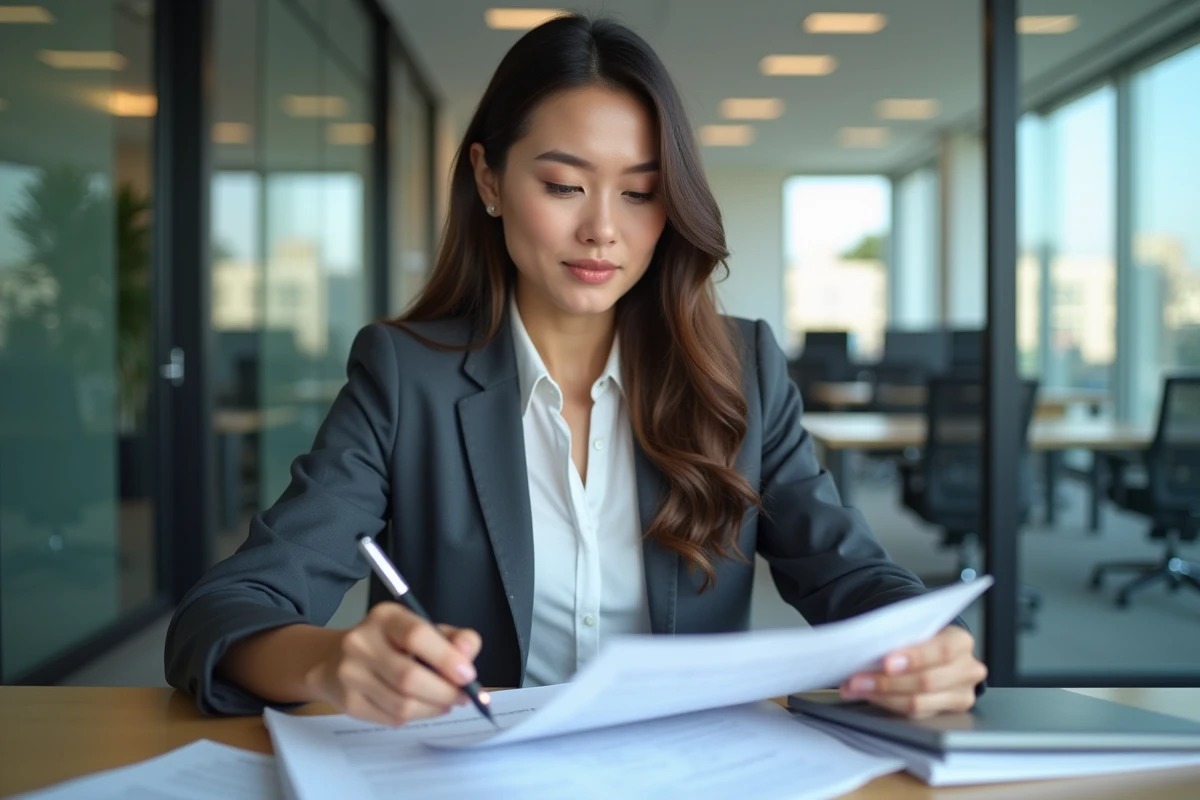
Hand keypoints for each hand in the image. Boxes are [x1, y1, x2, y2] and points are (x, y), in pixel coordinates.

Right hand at [306, 602, 483, 725]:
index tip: (468, 675)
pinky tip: (422, 707)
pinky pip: (391, 718)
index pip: (417, 635)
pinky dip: (416, 716)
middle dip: (445, 692)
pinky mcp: (348, 703)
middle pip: (409, 677)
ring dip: (433, 708)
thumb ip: (452, 638)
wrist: (334, 659)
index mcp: (384, 617)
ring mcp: (350, 674)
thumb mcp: (421, 629)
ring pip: (402, 704)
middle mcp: (361, 642)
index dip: (446, 658)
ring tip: (446, 703)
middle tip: (463, 697)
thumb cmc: (390, 643)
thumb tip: (468, 653)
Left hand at [839, 626, 985, 717]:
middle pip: (927, 682)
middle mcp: (968, 670)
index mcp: (961, 642)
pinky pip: (915, 715)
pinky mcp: (950, 713)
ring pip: (919, 703)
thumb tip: (866, 646)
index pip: (941, 651)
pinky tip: (868, 696)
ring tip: (856, 689)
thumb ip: (901, 637)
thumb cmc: (923, 639)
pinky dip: (887, 704)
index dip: (914, 658)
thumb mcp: (917, 629)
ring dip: (881, 696)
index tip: (886, 663)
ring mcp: (961, 695)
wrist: (936, 654)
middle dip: (887, 682)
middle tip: (857, 679)